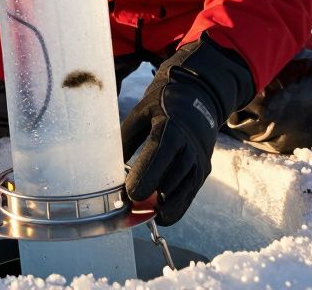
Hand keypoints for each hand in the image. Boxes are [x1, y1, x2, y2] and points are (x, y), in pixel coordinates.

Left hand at [121, 37, 254, 224]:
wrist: (199, 95)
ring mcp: (199, 158)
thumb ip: (126, 138)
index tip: (131, 194)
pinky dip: (178, 207)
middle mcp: (189, 144)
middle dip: (153, 195)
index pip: (160, 152)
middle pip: (172, 175)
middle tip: (132, 208)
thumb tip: (108, 165)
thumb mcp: (141, 112)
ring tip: (148, 215)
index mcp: (171, 125)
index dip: (146, 174)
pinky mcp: (203, 170)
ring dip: (167, 204)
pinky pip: (191, 192)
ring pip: (184, 188)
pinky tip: (163, 216)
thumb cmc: (163, 103)